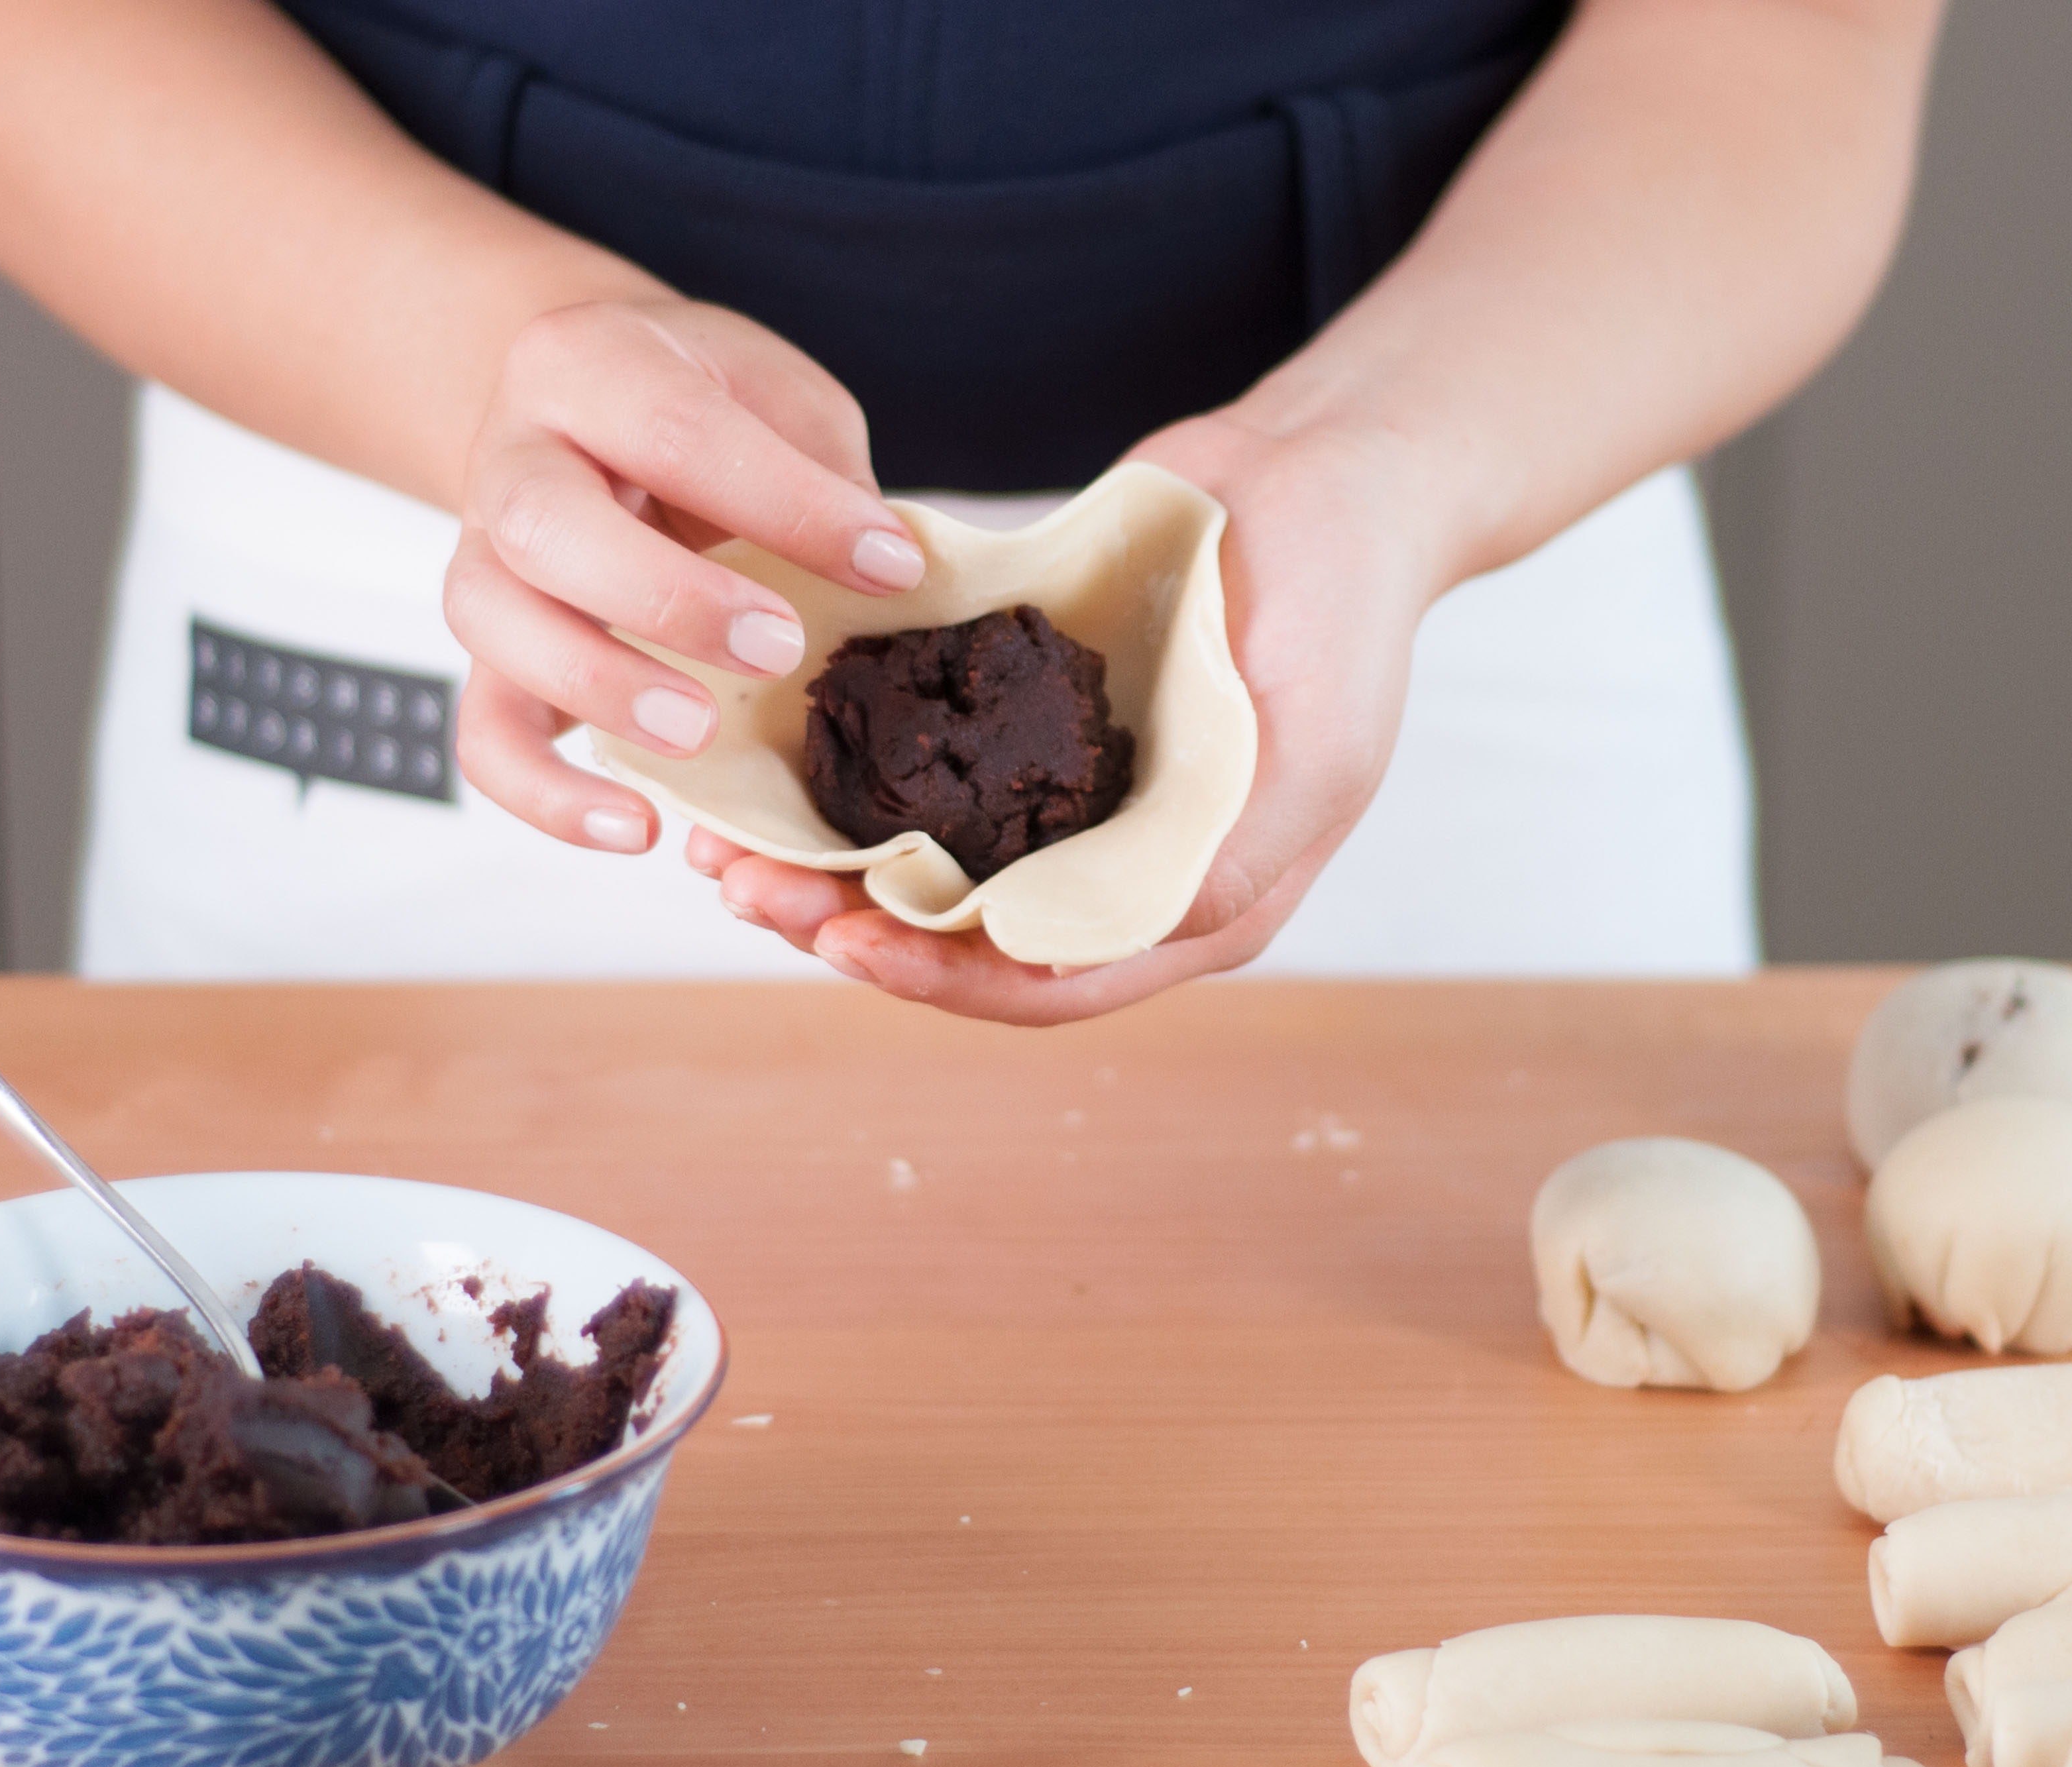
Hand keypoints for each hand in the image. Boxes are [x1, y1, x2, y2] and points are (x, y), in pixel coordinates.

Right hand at [446, 298, 924, 852]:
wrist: (589, 404)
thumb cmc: (697, 401)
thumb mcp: (776, 397)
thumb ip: (823, 474)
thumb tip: (893, 576)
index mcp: (589, 365)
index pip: (675, 430)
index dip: (786, 504)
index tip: (887, 563)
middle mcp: (514, 458)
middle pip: (546, 527)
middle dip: (667, 598)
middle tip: (776, 646)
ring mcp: (484, 558)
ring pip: (496, 626)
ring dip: (601, 690)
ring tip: (700, 736)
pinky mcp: (489, 655)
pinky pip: (485, 734)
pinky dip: (548, 794)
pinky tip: (634, 826)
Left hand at [693, 412, 1447, 1023]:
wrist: (1320, 477)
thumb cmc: (1344, 613)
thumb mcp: (1316, 750)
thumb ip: (1219, 859)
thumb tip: (1091, 948)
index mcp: (1184, 900)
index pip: (1043, 984)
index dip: (940, 979)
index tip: (847, 941)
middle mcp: (1108, 866)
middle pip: (959, 939)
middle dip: (847, 924)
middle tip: (747, 887)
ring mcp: (1060, 797)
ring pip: (921, 863)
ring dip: (824, 863)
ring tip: (727, 840)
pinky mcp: (1021, 723)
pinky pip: (922, 769)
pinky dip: (847, 773)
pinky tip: (772, 756)